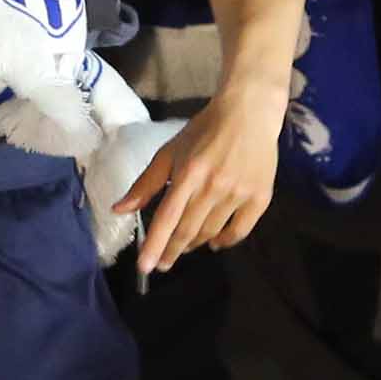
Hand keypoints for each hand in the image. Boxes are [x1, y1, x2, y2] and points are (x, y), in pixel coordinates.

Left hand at [114, 75, 286, 272]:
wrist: (249, 111)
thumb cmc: (205, 130)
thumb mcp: (171, 151)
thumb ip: (146, 183)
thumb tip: (119, 209)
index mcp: (188, 173)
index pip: (167, 218)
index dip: (155, 245)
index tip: (145, 267)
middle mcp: (213, 186)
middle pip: (188, 230)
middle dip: (172, 251)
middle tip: (162, 263)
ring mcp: (239, 193)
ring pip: (211, 233)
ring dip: (195, 244)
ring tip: (185, 246)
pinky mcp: (261, 197)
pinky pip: (240, 231)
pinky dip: (225, 241)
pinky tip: (214, 242)